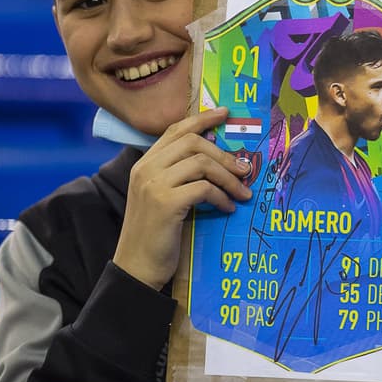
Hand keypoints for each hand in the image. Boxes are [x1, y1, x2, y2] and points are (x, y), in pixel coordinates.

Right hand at [114, 107, 252, 289]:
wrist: (136, 267)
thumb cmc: (155, 235)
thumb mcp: (162, 198)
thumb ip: (179, 176)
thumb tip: (217, 162)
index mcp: (144, 164)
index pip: (175, 130)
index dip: (202, 119)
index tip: (225, 114)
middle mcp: (146, 169)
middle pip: (192, 142)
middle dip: (224, 154)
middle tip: (245, 169)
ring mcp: (154, 185)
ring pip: (201, 163)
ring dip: (228, 178)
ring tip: (242, 193)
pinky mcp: (166, 203)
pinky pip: (204, 188)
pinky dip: (222, 197)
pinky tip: (227, 208)